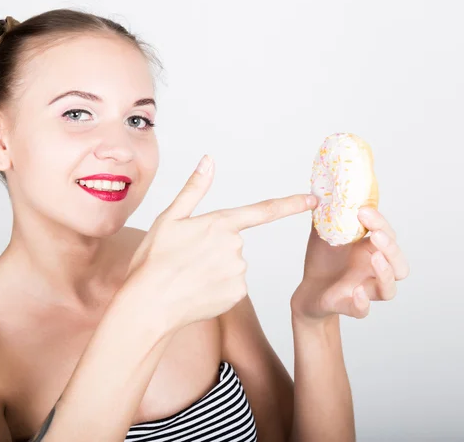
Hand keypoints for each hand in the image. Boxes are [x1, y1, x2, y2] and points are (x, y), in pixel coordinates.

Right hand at [124, 155, 317, 332]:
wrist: (149, 303)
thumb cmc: (153, 259)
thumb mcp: (169, 218)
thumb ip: (194, 189)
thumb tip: (208, 160)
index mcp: (220, 223)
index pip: (263, 211)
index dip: (291, 204)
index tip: (314, 199)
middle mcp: (235, 246)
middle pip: (233, 242)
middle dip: (215, 247)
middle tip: (187, 258)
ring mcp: (238, 272)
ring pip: (233, 264)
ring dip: (216, 268)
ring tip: (189, 275)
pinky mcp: (237, 294)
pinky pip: (232, 285)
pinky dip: (217, 286)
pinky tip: (197, 290)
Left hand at [291, 207, 409, 321]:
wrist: (308, 289)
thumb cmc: (323, 259)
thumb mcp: (324, 232)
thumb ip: (328, 212)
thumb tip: (323, 185)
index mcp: (372, 250)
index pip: (388, 236)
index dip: (380, 223)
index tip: (362, 211)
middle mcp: (374, 271)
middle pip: (399, 264)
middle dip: (390, 248)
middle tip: (374, 236)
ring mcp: (365, 290)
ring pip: (388, 290)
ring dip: (385, 274)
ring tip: (374, 259)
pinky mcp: (350, 306)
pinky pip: (363, 311)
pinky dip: (362, 304)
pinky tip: (356, 293)